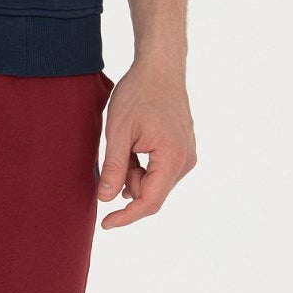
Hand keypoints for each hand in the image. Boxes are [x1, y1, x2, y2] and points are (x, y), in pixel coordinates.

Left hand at [96, 60, 196, 228]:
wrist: (160, 68)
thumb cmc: (138, 94)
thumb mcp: (117, 132)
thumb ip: (113, 168)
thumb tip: (105, 200)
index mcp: (172, 158)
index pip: (149, 202)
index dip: (126, 217)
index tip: (105, 224)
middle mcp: (186, 161)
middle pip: (151, 194)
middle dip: (128, 184)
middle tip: (117, 154)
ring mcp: (187, 156)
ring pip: (154, 183)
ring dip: (134, 173)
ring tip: (127, 142)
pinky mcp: (183, 150)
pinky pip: (159, 171)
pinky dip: (143, 166)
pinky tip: (136, 144)